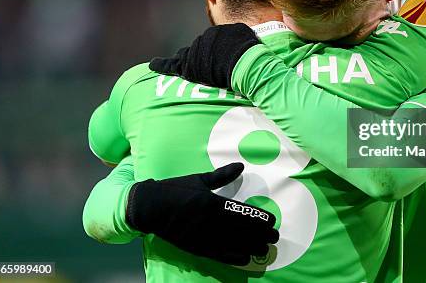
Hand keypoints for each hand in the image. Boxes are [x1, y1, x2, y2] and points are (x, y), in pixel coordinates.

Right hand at [126, 162, 278, 265]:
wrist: (150, 207)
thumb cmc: (175, 190)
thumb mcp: (199, 180)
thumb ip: (222, 176)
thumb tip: (241, 166)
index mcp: (212, 203)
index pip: (242, 213)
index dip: (259, 219)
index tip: (272, 221)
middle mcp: (210, 222)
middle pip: (242, 231)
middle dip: (260, 235)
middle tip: (275, 238)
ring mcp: (203, 236)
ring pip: (233, 245)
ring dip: (251, 248)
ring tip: (265, 250)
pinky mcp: (196, 247)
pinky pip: (219, 255)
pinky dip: (234, 257)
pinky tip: (246, 259)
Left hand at [149, 23, 259, 89]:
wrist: (244, 63)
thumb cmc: (252, 55)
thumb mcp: (249, 39)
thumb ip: (241, 39)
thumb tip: (244, 40)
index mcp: (220, 31)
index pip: (214, 44)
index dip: (217, 55)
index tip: (222, 62)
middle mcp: (206, 38)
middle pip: (201, 51)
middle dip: (206, 60)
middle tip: (216, 72)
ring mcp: (196, 50)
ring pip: (190, 59)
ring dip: (196, 67)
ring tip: (205, 76)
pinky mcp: (189, 64)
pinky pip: (172, 64)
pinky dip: (162, 65)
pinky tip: (153, 65)